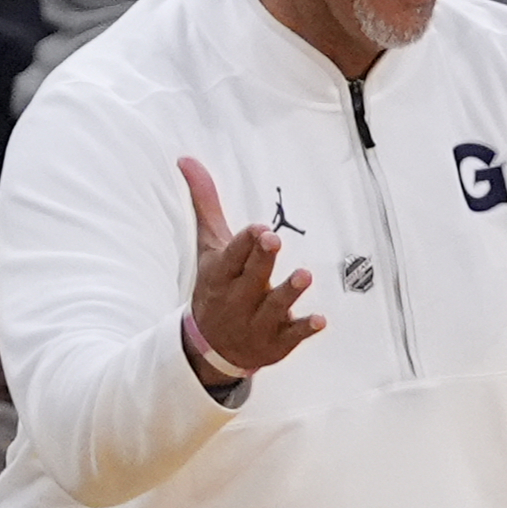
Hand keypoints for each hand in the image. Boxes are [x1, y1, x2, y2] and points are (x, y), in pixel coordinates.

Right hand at [179, 156, 324, 381]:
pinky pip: (291, 336)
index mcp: (220, 275)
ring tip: (303, 275)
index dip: (245, 243)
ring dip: (289, 292)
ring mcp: (257, 322)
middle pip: (252, 277)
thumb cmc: (215, 286)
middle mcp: (237, 299)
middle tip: (275, 239)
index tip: (259, 228)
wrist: (209, 348)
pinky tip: (320, 320)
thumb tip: (187, 159)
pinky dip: (304, 329)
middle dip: (262, 259)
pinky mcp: (275, 341)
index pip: (232, 256)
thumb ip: (206, 203)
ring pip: (274, 307)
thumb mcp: (209, 246)